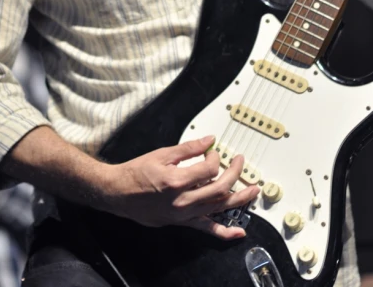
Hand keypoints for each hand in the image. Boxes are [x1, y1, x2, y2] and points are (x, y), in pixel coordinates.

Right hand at [98, 136, 258, 239]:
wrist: (119, 193)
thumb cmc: (137, 173)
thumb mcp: (162, 154)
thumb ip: (189, 148)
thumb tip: (209, 141)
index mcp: (176, 181)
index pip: (208, 169)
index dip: (215, 157)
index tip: (213, 151)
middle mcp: (182, 201)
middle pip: (219, 189)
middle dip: (234, 174)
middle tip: (239, 162)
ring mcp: (183, 214)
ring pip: (218, 208)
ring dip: (239, 199)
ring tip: (253, 190)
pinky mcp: (182, 222)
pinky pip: (206, 229)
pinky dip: (224, 232)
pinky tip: (239, 232)